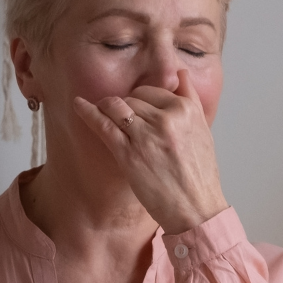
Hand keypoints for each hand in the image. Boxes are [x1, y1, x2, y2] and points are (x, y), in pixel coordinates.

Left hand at [73, 69, 228, 232]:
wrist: (196, 209)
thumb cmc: (200, 176)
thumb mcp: (204, 131)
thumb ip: (191, 99)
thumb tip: (181, 73)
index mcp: (186, 110)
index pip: (153, 91)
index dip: (143, 100)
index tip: (138, 110)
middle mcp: (167, 119)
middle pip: (134, 98)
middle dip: (127, 107)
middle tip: (127, 124)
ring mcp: (146, 136)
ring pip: (118, 107)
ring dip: (108, 107)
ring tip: (102, 111)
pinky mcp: (129, 154)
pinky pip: (104, 125)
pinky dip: (88, 112)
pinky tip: (78, 105)